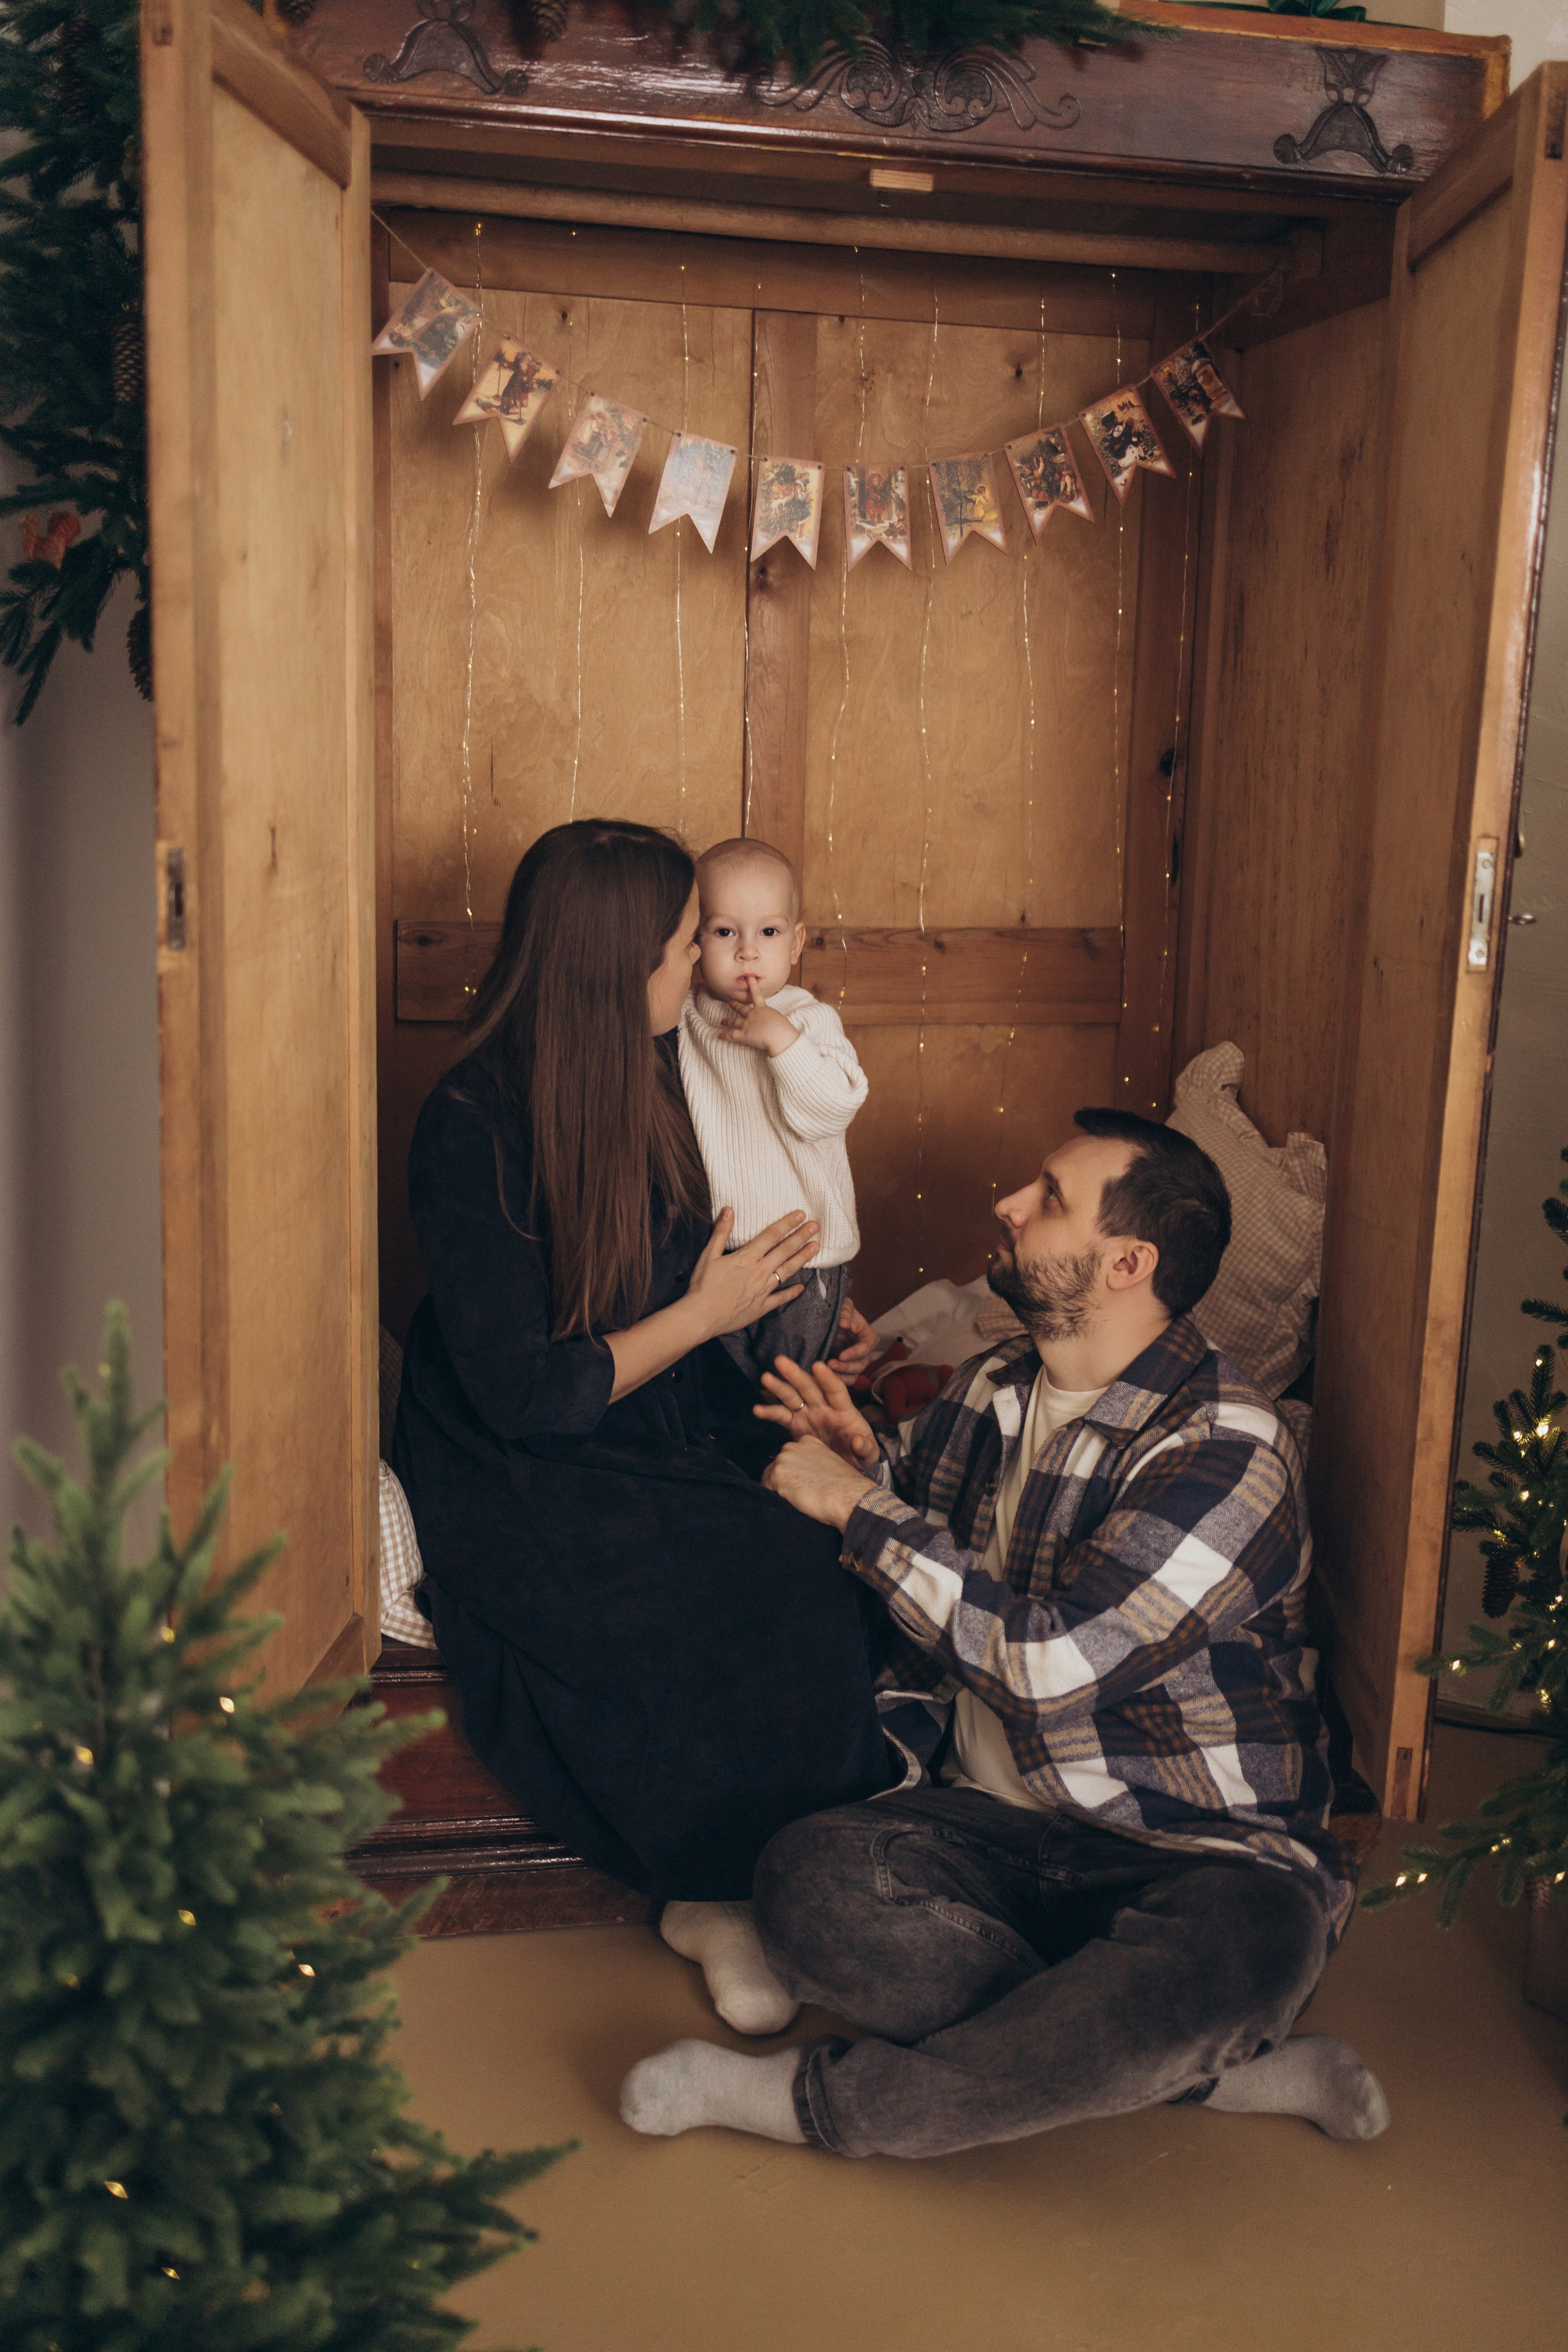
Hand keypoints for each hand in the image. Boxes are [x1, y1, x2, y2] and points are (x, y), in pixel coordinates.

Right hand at [685, 1207, 818, 1339]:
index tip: (801, 1214)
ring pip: (787, 1271)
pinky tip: (802, 1288)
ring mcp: (763, 1290)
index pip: (771, 1236)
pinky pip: (781, 1298)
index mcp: (746, 1258)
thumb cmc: (702, 1285)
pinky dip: (792, 1293)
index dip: (787, 1223)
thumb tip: (729, 1209)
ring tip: (816, 1247)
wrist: (701, 1316)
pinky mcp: (762, 1307)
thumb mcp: (708, 1255)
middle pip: (784, 1251)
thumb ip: (721, 1232)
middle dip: (801, 1237)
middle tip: (816, 1226)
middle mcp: (759, 1271)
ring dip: (802, 1258)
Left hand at [719, 976, 799, 1057]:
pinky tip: (719, 1036)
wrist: (779, 1036)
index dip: (752, 985)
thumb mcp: (779, 1019)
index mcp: (763, 1009)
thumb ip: (772, 1018)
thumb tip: (772, 1022)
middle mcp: (753, 1014)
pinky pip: (731, 1035)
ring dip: (727, 1021)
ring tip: (722, 1021)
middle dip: (735, 1005)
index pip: (757, 994)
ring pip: (734, 1021)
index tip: (749, 977)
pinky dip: (725, 1036)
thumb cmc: (784, 1029)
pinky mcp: (743, 1035)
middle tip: (730, 1003)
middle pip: (741, 1008)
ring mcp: (747, 1024)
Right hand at [754, 1356, 878, 1469]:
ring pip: (792, 1397)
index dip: (828, 1379)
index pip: (836, 1391)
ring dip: (779, 1387)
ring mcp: (808, 1414)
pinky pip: (781, 1417)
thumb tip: (857, 1441)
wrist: (846, 1465)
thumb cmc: (860, 1454)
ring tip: (766, 1377)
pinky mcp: (795, 1426)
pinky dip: (770, 1412)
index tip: (818, 1366)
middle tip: (781, 1361)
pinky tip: (757, 1409)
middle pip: (809, 1387)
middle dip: (796, 1374)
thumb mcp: (869, 1455)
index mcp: (844, 1410)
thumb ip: (866, 1448)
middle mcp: (823, 1407)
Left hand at [762, 1433, 877, 1529]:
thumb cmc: (844, 1487)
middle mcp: (792, 1445)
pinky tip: (793, 1500)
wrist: (848, 1497)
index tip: (808, 1483)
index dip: (796, 1473)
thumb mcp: (828, 1464)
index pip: (791, 1457)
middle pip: (779, 1466)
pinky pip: (766, 1489)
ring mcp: (783, 1459)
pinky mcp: (777, 1474)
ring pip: (771, 1477)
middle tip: (804, 1492)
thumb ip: (813, 1462)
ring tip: (800, 1497)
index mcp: (808, 1441)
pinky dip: (775, 1497)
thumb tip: (802, 1475)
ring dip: (780, 1489)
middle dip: (786, 1479)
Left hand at [827, 1295, 877, 1379]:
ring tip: (824, 1374)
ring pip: (853, 1376)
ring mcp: (856, 1363)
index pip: (866, 1347)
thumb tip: (844, 1323)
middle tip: (830, 1365)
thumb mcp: (844, 1305)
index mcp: (869, 1337)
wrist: (831, 1323)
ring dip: (840, 1377)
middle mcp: (865, 1353)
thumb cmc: (841, 1312)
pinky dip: (835, 1382)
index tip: (841, 1355)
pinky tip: (821, 1380)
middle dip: (845, 1367)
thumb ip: (846, 1311)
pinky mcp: (846, 1371)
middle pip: (860, 1365)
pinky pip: (844, 1381)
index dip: (855, 1353)